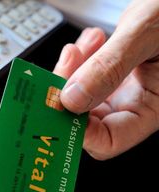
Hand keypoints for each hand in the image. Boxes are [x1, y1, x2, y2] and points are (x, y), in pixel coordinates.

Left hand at [54, 0, 158, 159]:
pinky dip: (81, 58)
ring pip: (81, 94)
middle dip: (69, 91)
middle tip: (66, 66)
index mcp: (152, 107)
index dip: (79, 131)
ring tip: (84, 45)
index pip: (108, 140)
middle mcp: (135, 103)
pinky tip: (90, 41)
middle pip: (86, 117)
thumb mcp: (145, 34)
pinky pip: (86, 74)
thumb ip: (109, 66)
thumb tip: (73, 98)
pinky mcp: (115, 71)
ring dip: (73, 70)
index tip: (59, 106)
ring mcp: (123, 88)